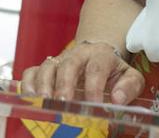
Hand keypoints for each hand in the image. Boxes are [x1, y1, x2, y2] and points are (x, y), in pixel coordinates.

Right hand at [19, 40, 144, 105]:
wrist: (99, 54)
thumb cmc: (113, 71)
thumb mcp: (130, 76)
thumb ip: (129, 86)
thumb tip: (118, 99)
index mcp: (101, 55)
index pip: (97, 67)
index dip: (94, 85)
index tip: (94, 104)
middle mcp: (78, 54)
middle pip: (69, 64)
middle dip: (65, 83)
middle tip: (64, 102)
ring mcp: (60, 60)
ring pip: (48, 66)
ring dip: (44, 84)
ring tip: (45, 102)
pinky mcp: (47, 67)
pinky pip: (32, 71)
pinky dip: (28, 84)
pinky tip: (30, 98)